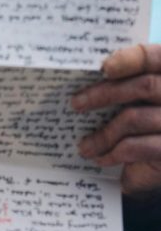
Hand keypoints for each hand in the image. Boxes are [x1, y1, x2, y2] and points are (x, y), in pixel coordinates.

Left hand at [71, 44, 160, 195]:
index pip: (156, 58)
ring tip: (84, 146)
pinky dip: (114, 152)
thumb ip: (124, 88)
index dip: (132, 59)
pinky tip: (101, 158)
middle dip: (105, 93)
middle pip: (144, 85)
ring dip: (103, 133)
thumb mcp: (135, 105)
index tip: (104, 68)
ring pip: (135, 118)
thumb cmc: (142, 132)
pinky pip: (138, 147)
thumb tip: (85, 84)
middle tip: (76, 103)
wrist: (157, 172)